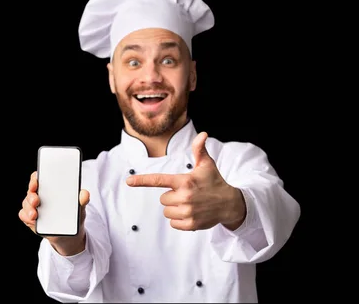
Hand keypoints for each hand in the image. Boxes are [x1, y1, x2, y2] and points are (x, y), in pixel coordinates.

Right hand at [18, 171, 89, 254]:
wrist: (69, 233)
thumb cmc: (73, 215)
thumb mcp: (80, 207)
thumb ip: (83, 199)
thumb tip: (85, 194)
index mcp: (50, 188)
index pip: (39, 178)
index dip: (36, 177)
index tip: (37, 180)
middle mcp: (39, 195)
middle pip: (31, 190)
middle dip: (31, 194)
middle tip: (36, 200)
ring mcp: (33, 207)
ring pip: (26, 203)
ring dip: (29, 208)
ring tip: (35, 214)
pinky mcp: (30, 218)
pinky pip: (24, 216)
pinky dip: (27, 217)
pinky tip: (32, 220)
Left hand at [126, 132, 245, 230]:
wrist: (230, 204)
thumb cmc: (214, 181)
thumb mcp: (207, 165)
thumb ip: (200, 150)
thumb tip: (202, 134)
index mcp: (185, 181)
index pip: (159, 180)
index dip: (142, 180)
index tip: (128, 181)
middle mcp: (185, 196)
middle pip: (162, 199)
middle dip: (171, 196)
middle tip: (186, 193)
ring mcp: (188, 212)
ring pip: (166, 211)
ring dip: (174, 208)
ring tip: (189, 204)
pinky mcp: (191, 224)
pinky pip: (173, 223)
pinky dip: (179, 220)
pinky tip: (191, 214)